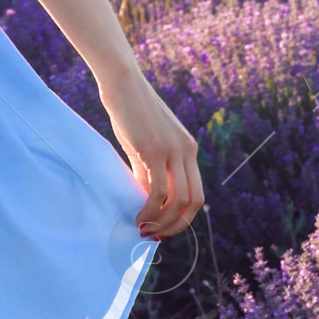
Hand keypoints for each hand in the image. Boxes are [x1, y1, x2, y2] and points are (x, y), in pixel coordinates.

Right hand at [98, 64, 203, 240]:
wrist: (122, 81)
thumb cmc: (129, 111)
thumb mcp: (144, 144)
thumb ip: (149, 170)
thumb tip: (145, 200)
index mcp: (188, 150)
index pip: (196, 194)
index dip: (183, 217)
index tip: (163, 229)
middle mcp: (186, 151)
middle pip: (194, 201)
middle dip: (176, 225)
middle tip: (155, 236)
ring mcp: (172, 150)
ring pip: (179, 200)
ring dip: (162, 222)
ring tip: (143, 229)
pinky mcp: (154, 149)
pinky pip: (157, 191)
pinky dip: (149, 210)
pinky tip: (137, 216)